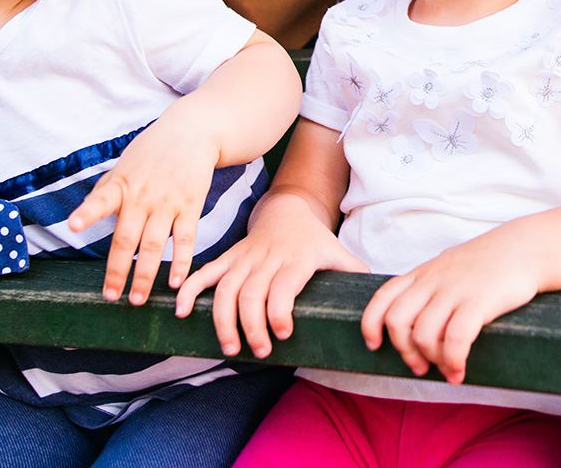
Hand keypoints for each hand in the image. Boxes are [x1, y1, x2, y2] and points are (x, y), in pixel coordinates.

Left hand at [68, 120, 219, 305]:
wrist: (192, 131)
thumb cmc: (153, 149)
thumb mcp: (124, 163)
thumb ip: (106, 189)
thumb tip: (85, 212)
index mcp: (122, 184)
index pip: (101, 199)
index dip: (87, 212)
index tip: (73, 225)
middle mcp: (143, 195)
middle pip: (127, 238)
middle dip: (118, 270)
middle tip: (110, 296)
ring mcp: (167, 201)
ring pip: (154, 245)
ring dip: (145, 275)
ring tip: (136, 299)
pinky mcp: (190, 205)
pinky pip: (185, 239)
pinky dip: (180, 262)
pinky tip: (174, 282)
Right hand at [175, 194, 367, 358]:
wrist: (288, 208)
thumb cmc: (316, 240)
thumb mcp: (338, 252)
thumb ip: (355, 274)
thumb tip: (379, 304)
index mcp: (297, 259)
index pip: (284, 285)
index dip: (279, 311)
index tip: (283, 334)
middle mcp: (268, 258)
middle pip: (252, 292)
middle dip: (251, 325)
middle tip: (259, 351)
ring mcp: (246, 258)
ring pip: (227, 287)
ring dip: (223, 318)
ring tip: (230, 347)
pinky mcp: (229, 257)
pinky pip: (206, 273)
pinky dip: (191, 290)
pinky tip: (182, 311)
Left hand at [361, 234, 537, 384]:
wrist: (523, 248)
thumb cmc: (486, 264)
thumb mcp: (447, 269)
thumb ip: (429, 288)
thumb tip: (416, 321)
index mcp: (422, 274)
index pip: (383, 297)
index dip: (370, 323)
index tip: (374, 345)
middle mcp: (432, 281)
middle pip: (397, 321)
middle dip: (404, 352)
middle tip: (421, 367)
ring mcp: (454, 291)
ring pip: (423, 334)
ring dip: (432, 361)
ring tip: (447, 370)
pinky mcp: (478, 301)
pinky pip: (455, 338)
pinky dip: (453, 361)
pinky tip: (460, 372)